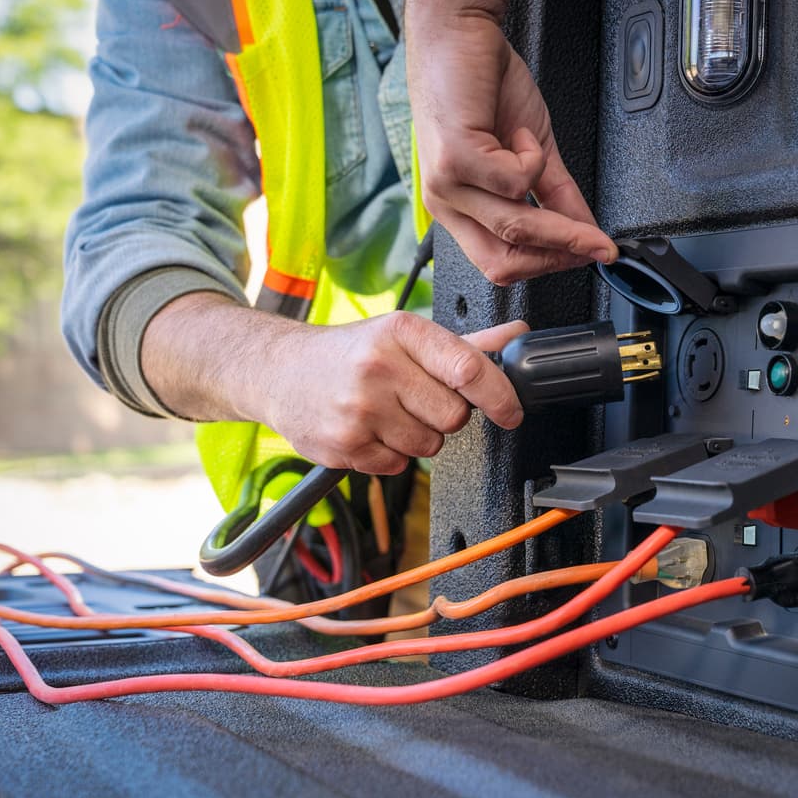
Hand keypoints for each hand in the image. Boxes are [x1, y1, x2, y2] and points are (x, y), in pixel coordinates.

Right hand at [265, 312, 529, 474]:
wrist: (279, 371)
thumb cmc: (351, 352)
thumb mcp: (405, 335)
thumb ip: (467, 343)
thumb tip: (518, 337)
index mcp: (401, 332)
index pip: (468, 368)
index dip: (499, 395)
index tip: (512, 412)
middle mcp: (378, 367)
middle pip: (454, 416)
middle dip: (445, 415)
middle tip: (417, 400)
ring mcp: (359, 409)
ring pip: (429, 445)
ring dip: (418, 436)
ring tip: (388, 413)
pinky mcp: (344, 445)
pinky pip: (398, 466)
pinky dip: (391, 454)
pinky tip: (369, 430)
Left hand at [405, 0, 617, 284]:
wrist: (458, 32)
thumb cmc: (481, 82)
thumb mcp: (530, 149)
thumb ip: (557, 195)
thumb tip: (587, 232)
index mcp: (460, 207)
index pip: (503, 263)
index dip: (550, 265)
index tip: (591, 253)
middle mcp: (447, 203)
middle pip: (504, 261)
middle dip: (558, 252)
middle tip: (594, 242)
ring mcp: (446, 184)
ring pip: (513, 226)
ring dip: (554, 212)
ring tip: (552, 167)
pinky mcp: (454, 158)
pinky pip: (513, 182)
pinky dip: (533, 158)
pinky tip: (523, 135)